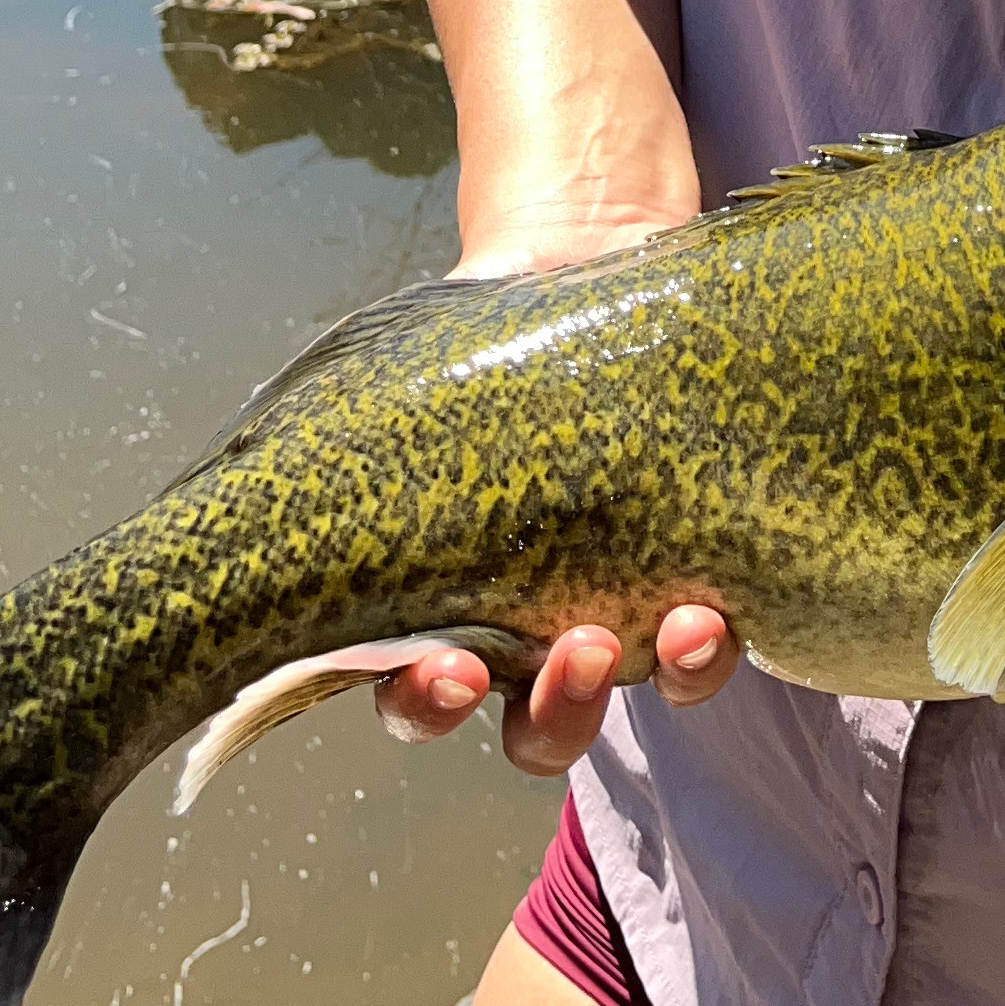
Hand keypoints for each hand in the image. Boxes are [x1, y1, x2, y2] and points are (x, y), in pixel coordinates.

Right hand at [376, 209, 741, 760]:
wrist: (584, 275)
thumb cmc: (478, 342)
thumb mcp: (408, 372)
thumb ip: (357, 418)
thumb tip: (293, 439)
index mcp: (433, 606)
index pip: (413, 693)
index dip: (427, 698)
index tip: (450, 665)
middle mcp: (522, 638)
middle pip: (528, 729)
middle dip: (550, 711)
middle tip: (574, 651)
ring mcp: (607, 620)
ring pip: (617, 705)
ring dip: (633, 689)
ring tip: (665, 630)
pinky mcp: (683, 588)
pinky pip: (694, 659)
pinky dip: (704, 654)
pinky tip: (711, 615)